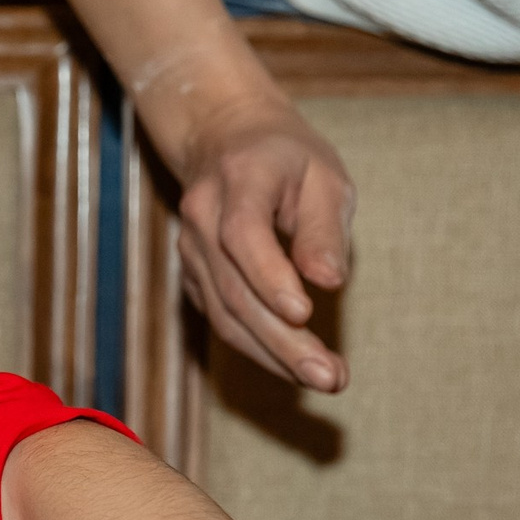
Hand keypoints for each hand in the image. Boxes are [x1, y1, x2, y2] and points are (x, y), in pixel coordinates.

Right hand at [170, 94, 354, 392]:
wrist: (224, 142)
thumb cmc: (287, 159)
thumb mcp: (324, 176)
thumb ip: (325, 229)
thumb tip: (330, 283)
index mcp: (239, 180)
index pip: (242, 234)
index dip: (270, 277)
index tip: (305, 315)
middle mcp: (201, 218)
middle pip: (234, 289)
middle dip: (283, 340)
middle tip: (329, 376)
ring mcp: (190, 250)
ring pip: (224, 314)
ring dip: (273, 354)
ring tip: (323, 378)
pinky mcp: (193, 276)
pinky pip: (221, 318)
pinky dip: (258, 346)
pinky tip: (294, 363)